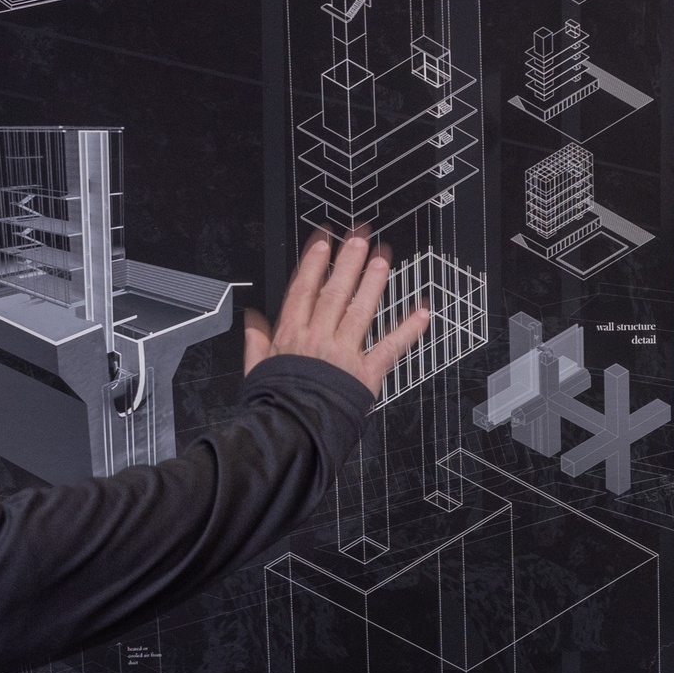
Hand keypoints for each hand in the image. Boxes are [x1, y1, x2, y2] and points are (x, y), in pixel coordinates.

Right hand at [247, 228, 434, 396]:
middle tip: (360, 237)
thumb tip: (252, 318)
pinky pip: (389, 347)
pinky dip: (408, 330)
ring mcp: (343, 354)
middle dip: (348, 261)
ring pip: (361, 310)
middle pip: (334, 291)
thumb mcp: (257, 370)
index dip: (314, 261)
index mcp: (291, 335)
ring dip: (373, 282)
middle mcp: (318, 338)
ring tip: (384, 259)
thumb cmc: (276, 406)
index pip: (303, 289)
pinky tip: (421, 312)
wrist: (292, 435)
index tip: (325, 240)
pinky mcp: (365, 374)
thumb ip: (256, 341)